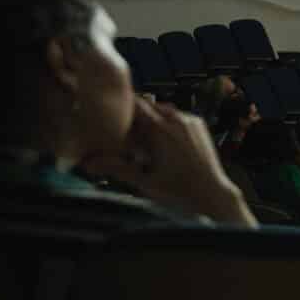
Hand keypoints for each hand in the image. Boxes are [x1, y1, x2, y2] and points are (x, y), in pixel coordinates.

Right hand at [86, 98, 255, 226]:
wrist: (212, 194)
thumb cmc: (178, 191)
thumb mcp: (143, 180)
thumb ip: (114, 168)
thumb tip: (86, 163)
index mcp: (159, 129)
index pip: (132, 105)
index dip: (120, 110)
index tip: (110, 119)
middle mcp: (175, 119)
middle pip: (146, 105)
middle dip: (134, 116)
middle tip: (126, 135)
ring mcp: (189, 119)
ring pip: (161, 109)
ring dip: (151, 119)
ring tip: (145, 142)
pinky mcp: (199, 123)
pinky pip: (177, 115)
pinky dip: (167, 123)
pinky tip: (163, 143)